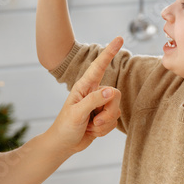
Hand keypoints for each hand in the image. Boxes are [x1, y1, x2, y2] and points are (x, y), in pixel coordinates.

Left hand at [51, 37, 122, 151]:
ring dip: (105, 123)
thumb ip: (94, 101)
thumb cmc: (65, 127)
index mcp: (84, 86)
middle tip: (94, 122)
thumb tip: (111, 91)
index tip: (119, 39)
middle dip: (108, 112)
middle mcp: (94, 93)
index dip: (109, 52)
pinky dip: (105, 130)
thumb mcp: (77, 113)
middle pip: (114, 95)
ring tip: (91, 127)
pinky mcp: (104, 116)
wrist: (64, 145)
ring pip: (116, 110)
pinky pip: (115, 121)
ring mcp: (100, 105)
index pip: (99, 66)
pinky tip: (93, 131)